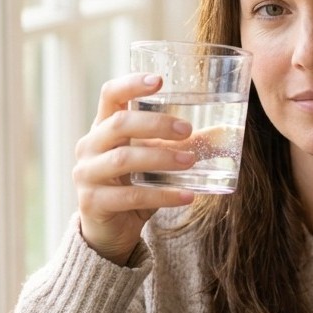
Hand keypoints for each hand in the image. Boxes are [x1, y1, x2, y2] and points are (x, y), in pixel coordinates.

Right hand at [73, 74, 196, 263]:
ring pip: (124, 160)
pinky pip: (131, 196)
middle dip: (156, 124)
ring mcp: (87, 174)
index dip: (131, 84)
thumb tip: (225, 135)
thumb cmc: (133, 187)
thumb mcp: (155, 162)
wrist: (109, 232)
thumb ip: (180, 146)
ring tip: (190, 161)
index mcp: (102, 128)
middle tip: (187, 130)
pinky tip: (187, 196)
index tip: (159, 80)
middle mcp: (90, 146)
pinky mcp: (93, 203)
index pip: (110, 95)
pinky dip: (162, 196)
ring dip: (161, 158)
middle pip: (119, 124)